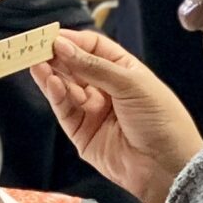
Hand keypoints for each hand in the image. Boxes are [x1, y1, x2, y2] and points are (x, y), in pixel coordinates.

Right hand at [30, 29, 202, 202]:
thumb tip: (63, 47)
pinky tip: (50, 82)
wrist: (166, 166)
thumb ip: (94, 66)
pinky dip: (56, 95)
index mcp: (124, 70)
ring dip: (51, 75)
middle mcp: (106, 89)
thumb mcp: (131, 84)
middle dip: (56, 56)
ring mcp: (93, 111)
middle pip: (74, 66)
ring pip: (65, 88)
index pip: (92, 47)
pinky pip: (64, 110)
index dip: (72, 41)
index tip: (52, 36)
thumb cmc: (162, 121)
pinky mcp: (82, 133)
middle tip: (36, 47)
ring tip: (38, 63)